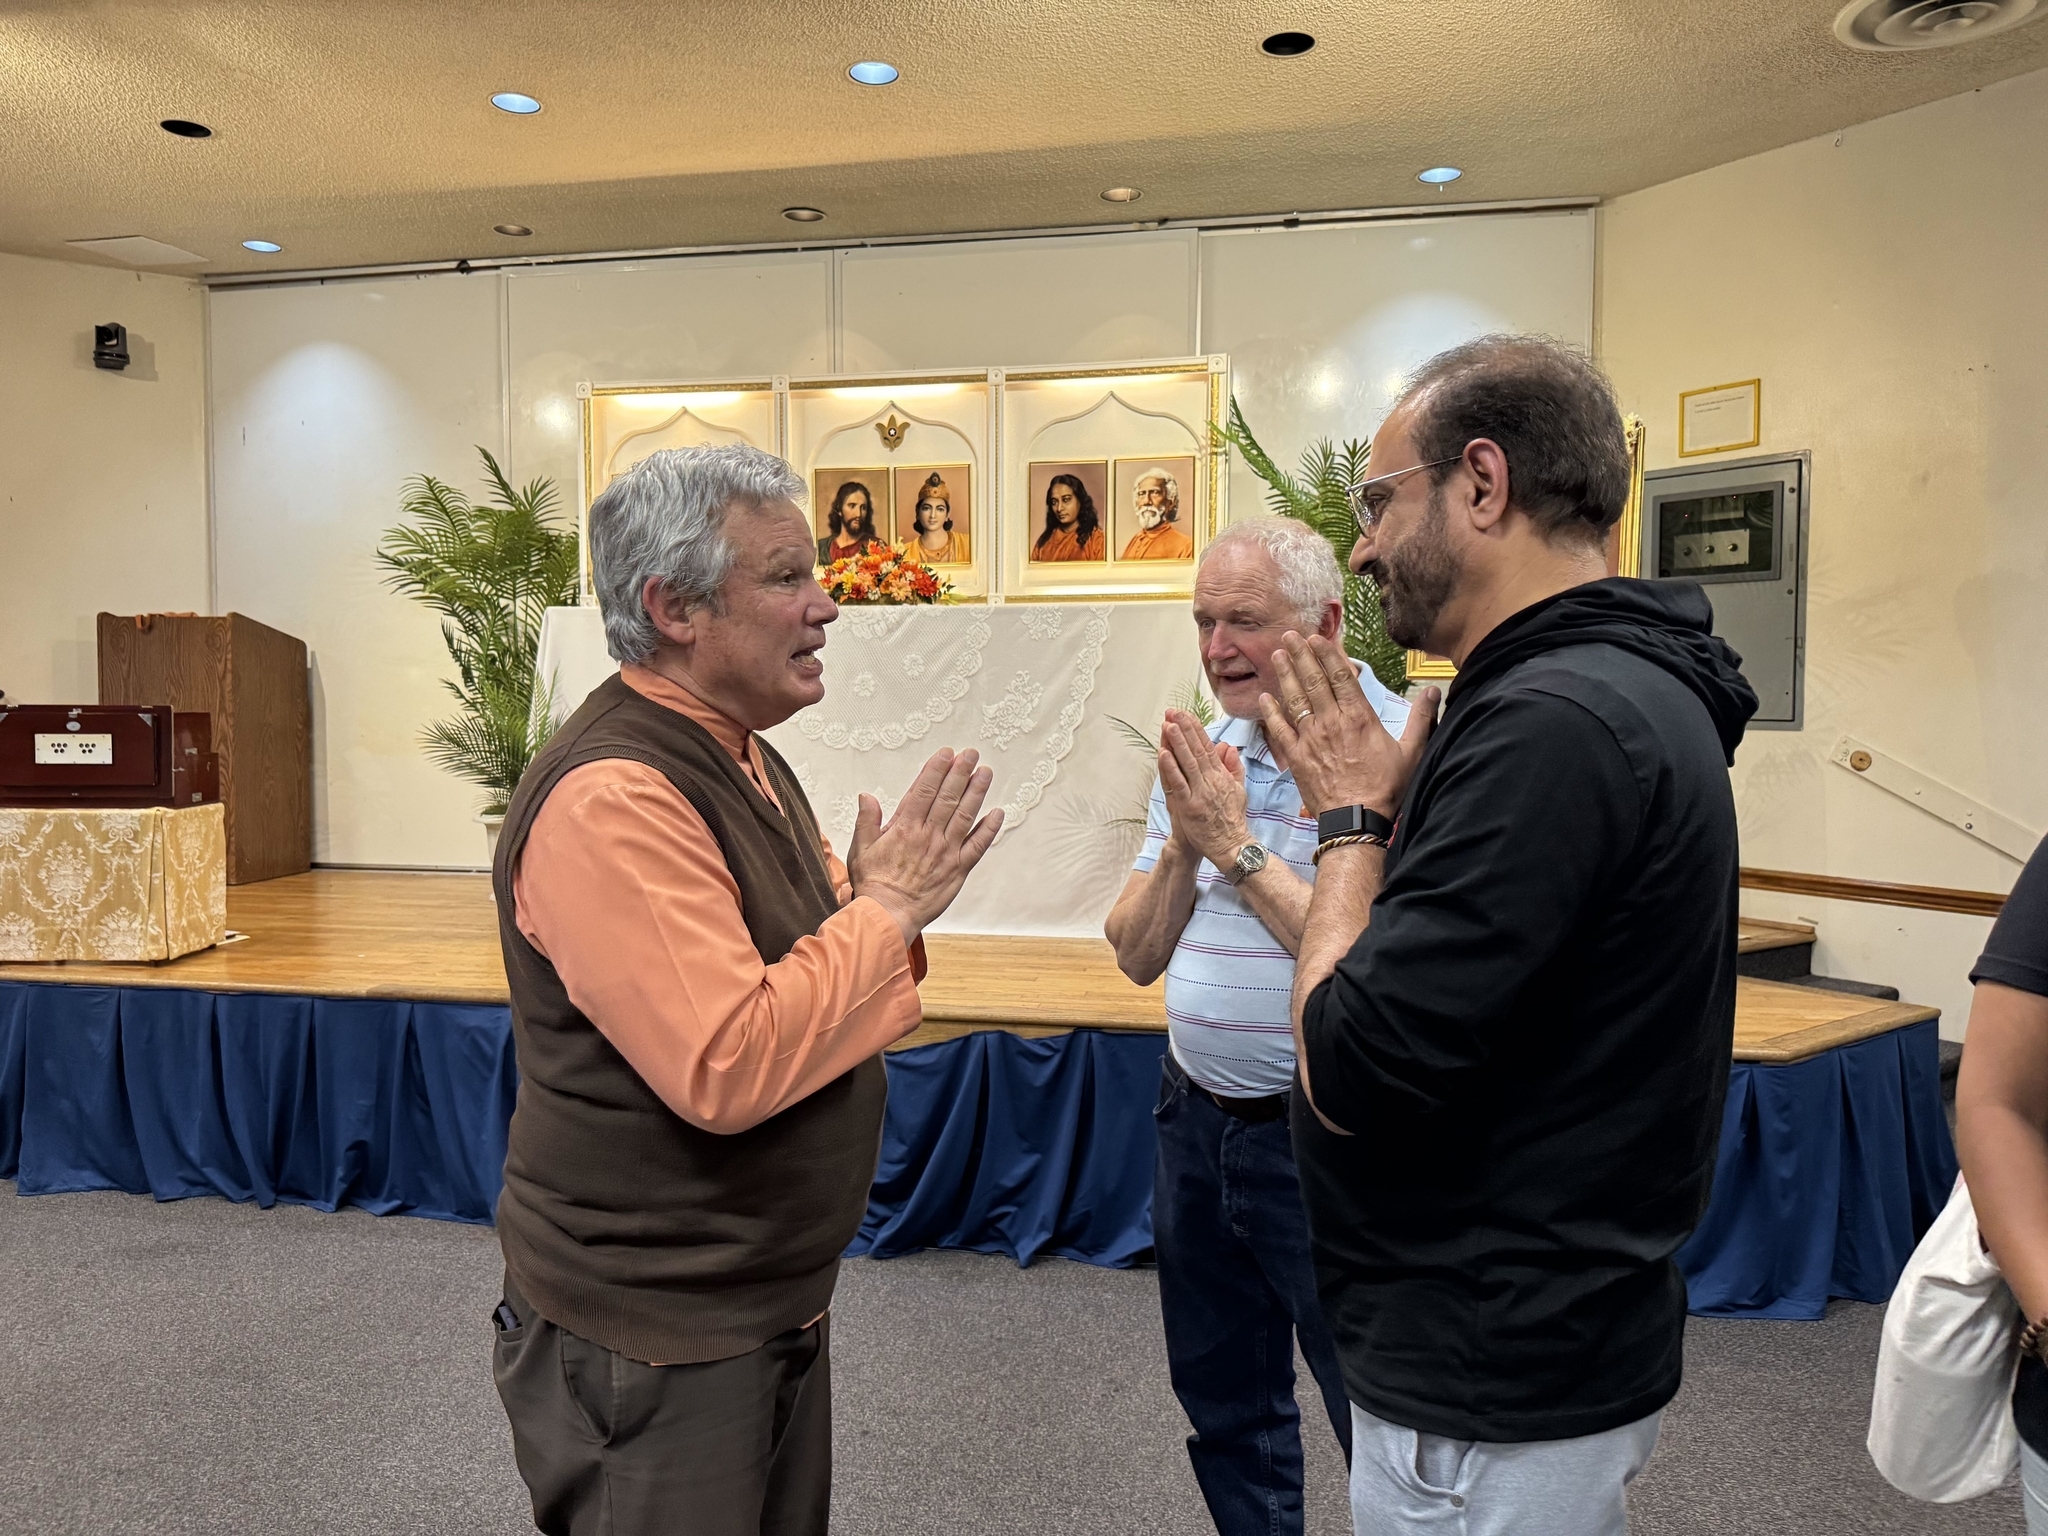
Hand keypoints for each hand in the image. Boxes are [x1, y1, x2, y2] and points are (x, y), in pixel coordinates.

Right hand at [848, 748, 1004, 944]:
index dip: (936, 770)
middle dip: (960, 772)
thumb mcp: (860, 849)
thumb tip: (867, 796)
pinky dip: (989, 829)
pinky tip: (997, 813)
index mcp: (904, 828)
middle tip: (971, 754)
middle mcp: (928, 836)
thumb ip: (867, 821)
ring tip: (985, 773)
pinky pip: (977, 846)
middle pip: (947, 797)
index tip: (946, 754)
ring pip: (965, 815)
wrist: (888, 916)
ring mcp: (945, 852)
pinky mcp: (958, 869)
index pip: (923, 791)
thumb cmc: (874, 886)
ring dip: (976, 792)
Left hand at [1159, 710, 1250, 869]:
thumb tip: (1228, 746)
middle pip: (1196, 750)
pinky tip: (1163, 754)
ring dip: (1177, 743)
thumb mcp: (1238, 789)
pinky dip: (1171, 769)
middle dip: (1185, 729)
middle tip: (1173, 712)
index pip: (1207, 747)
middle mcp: (1211, 780)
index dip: (1196, 730)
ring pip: (1187, 763)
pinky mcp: (1189, 806)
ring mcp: (1200, 792)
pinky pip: (1179, 784)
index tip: (1186, 715)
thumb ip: (1233, 767)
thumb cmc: (1233, 819)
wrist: (1231, 845)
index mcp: (1221, 775)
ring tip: (1168, 725)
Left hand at [1258, 633, 1438, 818]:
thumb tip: (1434, 691)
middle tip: (1290, 634)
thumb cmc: (1386, 788)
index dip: (1328, 654)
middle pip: (1314, 681)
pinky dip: (1271, 712)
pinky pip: (1280, 729)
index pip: (1341, 677)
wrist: (1357, 820)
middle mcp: (1332, 722)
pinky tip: (1264, 697)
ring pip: (1295, 699)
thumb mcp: (1412, 751)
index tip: (1317, 637)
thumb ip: (1421, 718)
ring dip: (1285, 675)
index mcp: (1359, 717)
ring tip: (1278, 654)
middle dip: (1302, 655)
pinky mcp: (1297, 757)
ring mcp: (1311, 739)